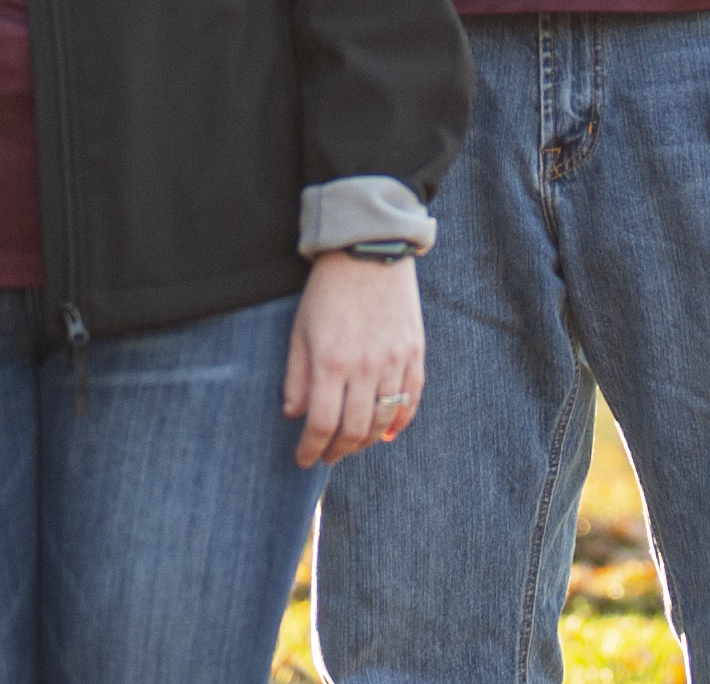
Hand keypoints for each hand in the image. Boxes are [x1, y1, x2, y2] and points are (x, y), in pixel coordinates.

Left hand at [284, 251, 422, 466]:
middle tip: (327, 456)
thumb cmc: (327, 291)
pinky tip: (386, 433)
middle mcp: (366, 366)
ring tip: (352, 445)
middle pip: (354, 429)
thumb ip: (296, 377)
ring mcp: (395, 360)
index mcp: (331, 360)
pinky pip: (412, 399)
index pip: (321, 423)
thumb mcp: (300, 331)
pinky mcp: (415, 351)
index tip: (304, 459)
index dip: (311, 449)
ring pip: (384, 420)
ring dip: (366, 441)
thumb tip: (294, 416)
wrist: (369, 251)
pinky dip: (400, 422)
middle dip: (338, 451)